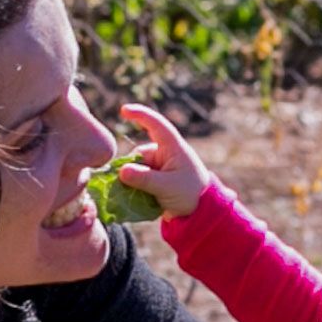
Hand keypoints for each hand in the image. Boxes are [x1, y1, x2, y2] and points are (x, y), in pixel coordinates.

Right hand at [117, 103, 212, 217]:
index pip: (155, 124)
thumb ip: (144, 179)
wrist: (201, 211)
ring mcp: (158, 166)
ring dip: (132, 181)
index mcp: (172, 146)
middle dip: (131, 169)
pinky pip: (137, 178)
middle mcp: (164, 152)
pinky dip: (134, 187)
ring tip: (140, 196)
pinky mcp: (154, 178)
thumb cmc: (190, 194)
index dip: (139, 114)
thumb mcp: (167, 187)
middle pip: (138, 155)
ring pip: (135, 168)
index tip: (123, 110)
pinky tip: (138, 197)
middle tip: (129, 186)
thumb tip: (121, 171)